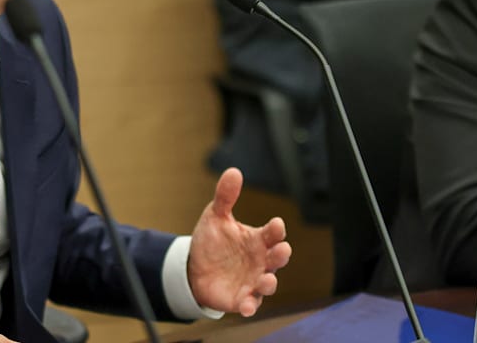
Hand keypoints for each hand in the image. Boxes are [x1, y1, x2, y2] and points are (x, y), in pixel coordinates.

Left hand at [186, 168, 292, 316]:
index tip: (276, 224)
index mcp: (257, 239)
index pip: (272, 233)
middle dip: (281, 255)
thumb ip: (225, 196)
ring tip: (267, 281)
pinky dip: (251, 306)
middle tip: (282, 250)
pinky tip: (247, 306)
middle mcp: (260, 261)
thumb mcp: (216, 216)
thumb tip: (233, 171)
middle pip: (276, 258)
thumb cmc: (213, 242)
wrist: (195, 268)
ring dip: (270, 283)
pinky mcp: (242, 298)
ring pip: (268, 283)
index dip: (275, 230)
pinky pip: (250, 304)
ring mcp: (253, 281)